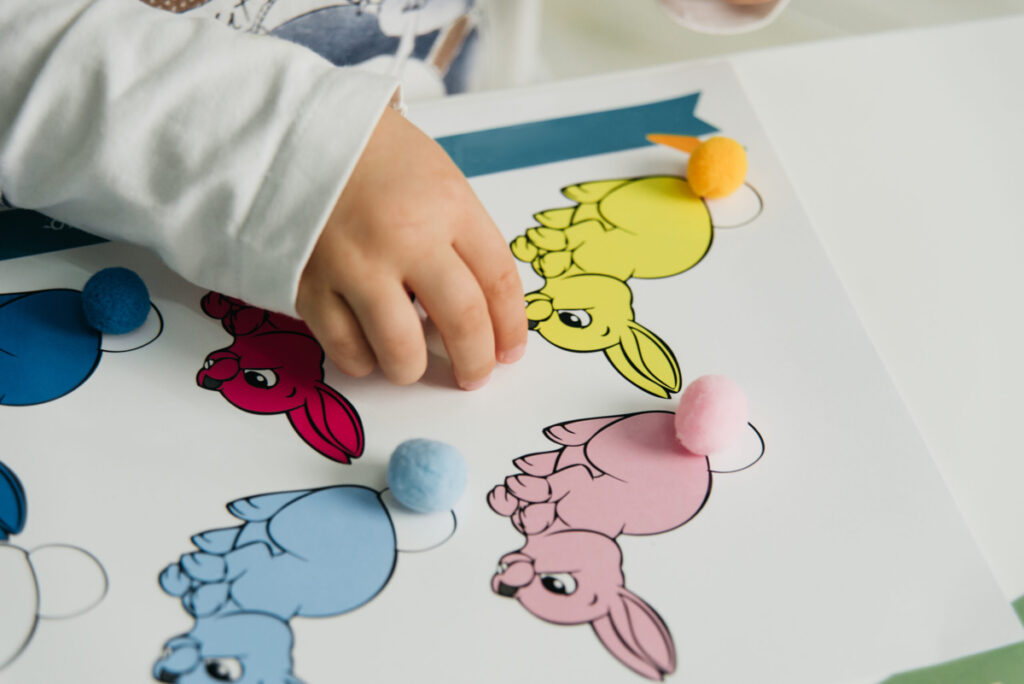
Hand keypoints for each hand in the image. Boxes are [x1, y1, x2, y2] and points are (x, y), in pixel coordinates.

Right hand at [296, 107, 526, 389]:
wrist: (296, 133)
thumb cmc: (378, 160)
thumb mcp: (439, 181)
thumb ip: (464, 242)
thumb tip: (486, 316)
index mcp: (448, 206)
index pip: (498, 282)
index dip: (512, 328)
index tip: (510, 352)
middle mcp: (405, 238)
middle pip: (461, 322)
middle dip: (476, 362)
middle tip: (474, 376)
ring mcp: (354, 264)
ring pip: (401, 350)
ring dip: (414, 368)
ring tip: (413, 361)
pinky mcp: (309, 285)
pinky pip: (347, 350)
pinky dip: (364, 361)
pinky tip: (370, 348)